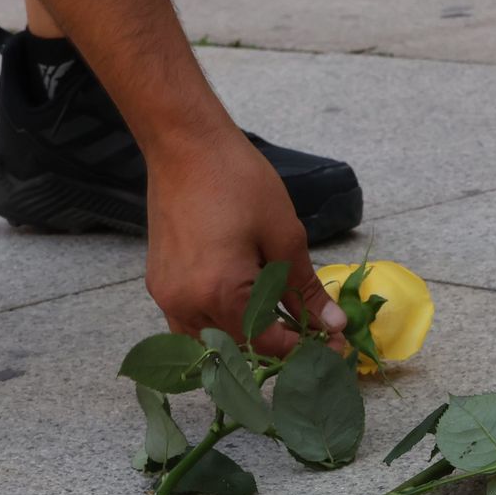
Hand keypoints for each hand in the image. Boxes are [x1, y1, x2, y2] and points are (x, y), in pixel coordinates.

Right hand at [143, 125, 345, 353]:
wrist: (184, 144)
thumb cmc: (237, 180)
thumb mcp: (284, 236)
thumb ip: (306, 289)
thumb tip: (333, 325)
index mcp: (220, 292)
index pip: (267, 344)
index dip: (304, 349)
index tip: (336, 346)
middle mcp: (186, 303)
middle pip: (238, 350)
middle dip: (279, 348)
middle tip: (316, 337)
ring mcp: (167, 297)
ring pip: (211, 343)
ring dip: (247, 342)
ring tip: (283, 326)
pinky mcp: (159, 285)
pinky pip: (191, 324)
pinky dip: (221, 327)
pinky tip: (250, 312)